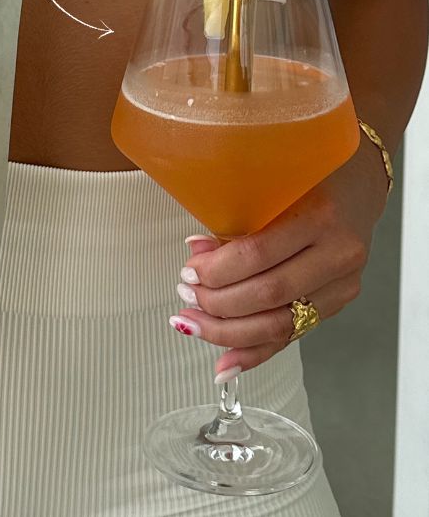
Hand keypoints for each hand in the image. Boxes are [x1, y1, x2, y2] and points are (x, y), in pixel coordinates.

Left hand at [168, 145, 389, 380]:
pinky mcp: (337, 303)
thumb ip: (236, 221)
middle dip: (217, 302)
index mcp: (319, 217)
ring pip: (279, 324)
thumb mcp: (272, 186)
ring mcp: (342, 284)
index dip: (216, 270)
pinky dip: (254, 353)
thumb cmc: (307, 178)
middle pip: (267, 295)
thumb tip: (196, 252)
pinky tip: (225, 366)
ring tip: (192, 323)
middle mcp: (337, 255)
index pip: (257, 255)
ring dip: (227, 331)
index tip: (188, 270)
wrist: (358, 184)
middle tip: (185, 294)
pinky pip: (291, 336)